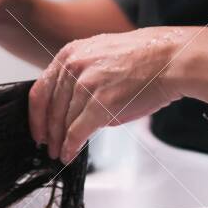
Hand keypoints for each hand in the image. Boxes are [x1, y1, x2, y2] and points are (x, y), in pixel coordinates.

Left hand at [29, 26, 202, 163]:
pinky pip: (78, 132)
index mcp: (71, 52)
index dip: (36, 115)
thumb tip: (72, 106)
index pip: (40, 89)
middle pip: (50, 109)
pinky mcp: (101, 104)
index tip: (37, 129)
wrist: (172, 59)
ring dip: (60, 142)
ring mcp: (86, 85)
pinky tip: (70, 154)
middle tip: (48, 146)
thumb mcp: (102, 54)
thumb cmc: (146, 58)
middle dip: (48, 133)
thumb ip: (82, 76)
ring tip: (60, 153)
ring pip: (63, 122)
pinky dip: (71, 147)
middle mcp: (74, 66)